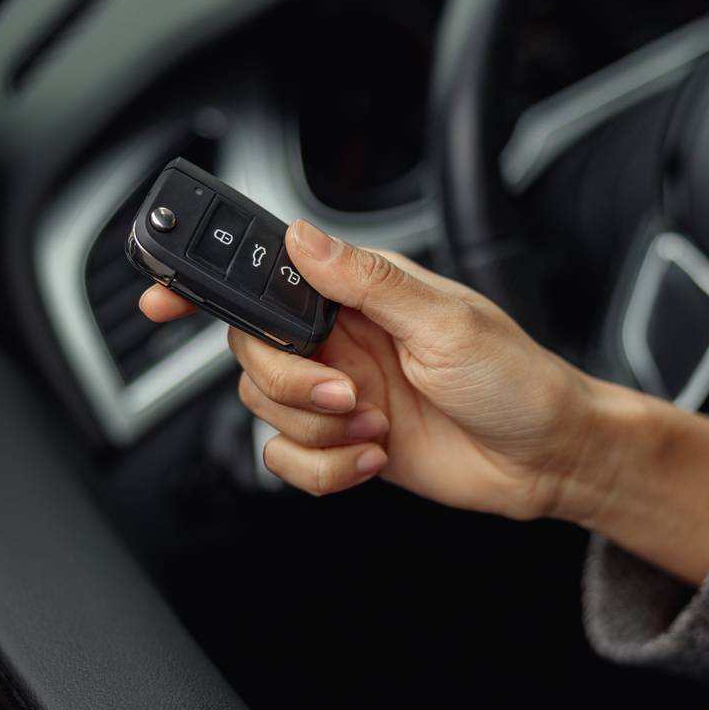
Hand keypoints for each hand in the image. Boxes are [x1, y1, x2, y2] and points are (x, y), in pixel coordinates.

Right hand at [141, 220, 708, 583]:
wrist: (548, 460)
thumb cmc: (517, 380)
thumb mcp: (447, 322)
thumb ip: (368, 283)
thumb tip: (304, 240)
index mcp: (361, 294)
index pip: (267, 273)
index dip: (206, 280)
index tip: (160, 297)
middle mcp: (341, 339)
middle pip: (251, 352)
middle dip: (290, 383)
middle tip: (350, 394)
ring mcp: (340, 393)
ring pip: (265, 410)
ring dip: (316, 429)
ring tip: (376, 427)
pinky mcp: (345, 444)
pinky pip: (288, 461)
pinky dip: (324, 469)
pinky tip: (372, 458)